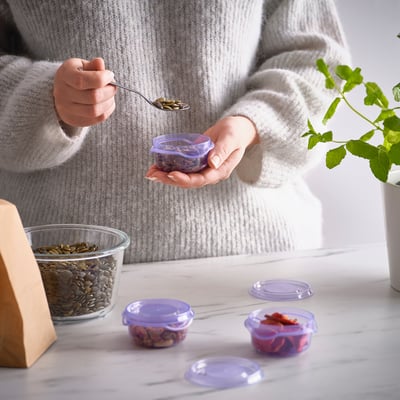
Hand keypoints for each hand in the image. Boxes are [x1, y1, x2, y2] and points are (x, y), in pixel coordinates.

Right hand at [53, 57, 115, 126]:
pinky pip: (97, 118)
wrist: (63, 92)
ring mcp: (67, 109)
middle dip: (109, 91)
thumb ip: (92, 65)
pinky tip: (108, 103)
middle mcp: (62, 94)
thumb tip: (100, 63)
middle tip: (114, 86)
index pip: (82, 80)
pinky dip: (107, 110)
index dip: (101, 78)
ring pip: (95, 110)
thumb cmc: (77, 75)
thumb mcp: (82, 65)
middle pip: (93, 97)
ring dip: (109, 102)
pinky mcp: (75, 120)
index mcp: (64, 75)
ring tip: (111, 95)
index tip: (110, 74)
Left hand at [145, 116, 259, 187]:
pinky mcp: (196, 163)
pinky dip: (169, 168)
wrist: (236, 130)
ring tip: (150, 172)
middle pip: (188, 181)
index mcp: (220, 171)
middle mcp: (210, 173)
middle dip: (169, 179)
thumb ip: (223, 150)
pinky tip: (156, 166)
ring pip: (183, 177)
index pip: (201, 179)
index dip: (185, 179)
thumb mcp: (231, 138)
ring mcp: (202, 169)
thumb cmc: (235, 132)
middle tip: (153, 174)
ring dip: (166, 176)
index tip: (171, 174)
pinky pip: (181, 168)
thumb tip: (211, 163)